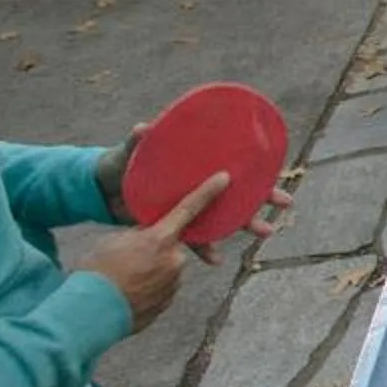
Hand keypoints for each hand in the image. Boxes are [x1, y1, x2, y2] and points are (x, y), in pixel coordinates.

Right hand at [76, 176, 225, 330]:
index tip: (224, 178)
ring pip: (167, 269)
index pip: (188, 209)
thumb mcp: (115, 241)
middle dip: (155, 249)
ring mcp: (173, 285)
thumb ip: (140, 234)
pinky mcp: (167, 304)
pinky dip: (149, 289)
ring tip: (123, 279)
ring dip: (151, 270)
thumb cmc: (96, 271)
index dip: (207, 192)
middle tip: (128, 259)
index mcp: (159, 239)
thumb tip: (150, 236)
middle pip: (171, 247)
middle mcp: (173, 260)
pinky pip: (162, 289)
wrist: (90, 313)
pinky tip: (127, 293)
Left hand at [98, 130, 293, 266]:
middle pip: (236, 193)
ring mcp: (187, 208)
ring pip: (222, 218)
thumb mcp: (127, 152)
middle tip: (285, 205)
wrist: (100, 191)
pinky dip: (205, 249)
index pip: (229, 167)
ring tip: (265, 233)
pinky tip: (215, 259)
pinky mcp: (175, 226)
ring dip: (243, 225)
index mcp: (192, 167)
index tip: (277, 175)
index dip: (254, 172)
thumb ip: (135, 141)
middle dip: (262, 199)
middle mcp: (195, 187)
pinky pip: (195, 238)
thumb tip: (144, 128)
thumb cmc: (119, 165)